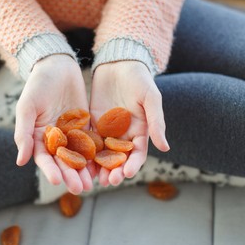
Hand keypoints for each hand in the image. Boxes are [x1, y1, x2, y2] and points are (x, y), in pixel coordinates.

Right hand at [14, 55, 92, 193]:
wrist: (57, 66)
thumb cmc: (37, 85)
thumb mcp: (27, 108)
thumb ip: (24, 133)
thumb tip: (20, 161)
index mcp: (39, 137)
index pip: (44, 158)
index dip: (50, 170)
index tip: (58, 181)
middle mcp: (56, 139)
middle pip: (64, 161)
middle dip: (71, 175)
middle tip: (80, 188)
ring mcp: (72, 133)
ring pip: (79, 155)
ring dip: (85, 169)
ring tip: (93, 183)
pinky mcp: (87, 126)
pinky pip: (92, 142)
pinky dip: (97, 154)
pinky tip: (104, 164)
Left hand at [90, 61, 169, 185]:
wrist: (119, 63)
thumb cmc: (139, 79)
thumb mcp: (151, 98)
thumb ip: (156, 122)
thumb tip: (165, 148)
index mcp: (140, 130)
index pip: (137, 153)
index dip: (133, 165)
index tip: (126, 174)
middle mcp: (123, 134)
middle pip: (118, 157)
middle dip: (113, 170)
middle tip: (107, 181)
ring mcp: (107, 129)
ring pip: (102, 152)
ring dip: (98, 166)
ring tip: (92, 178)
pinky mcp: (93, 122)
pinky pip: (88, 139)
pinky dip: (85, 151)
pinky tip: (78, 160)